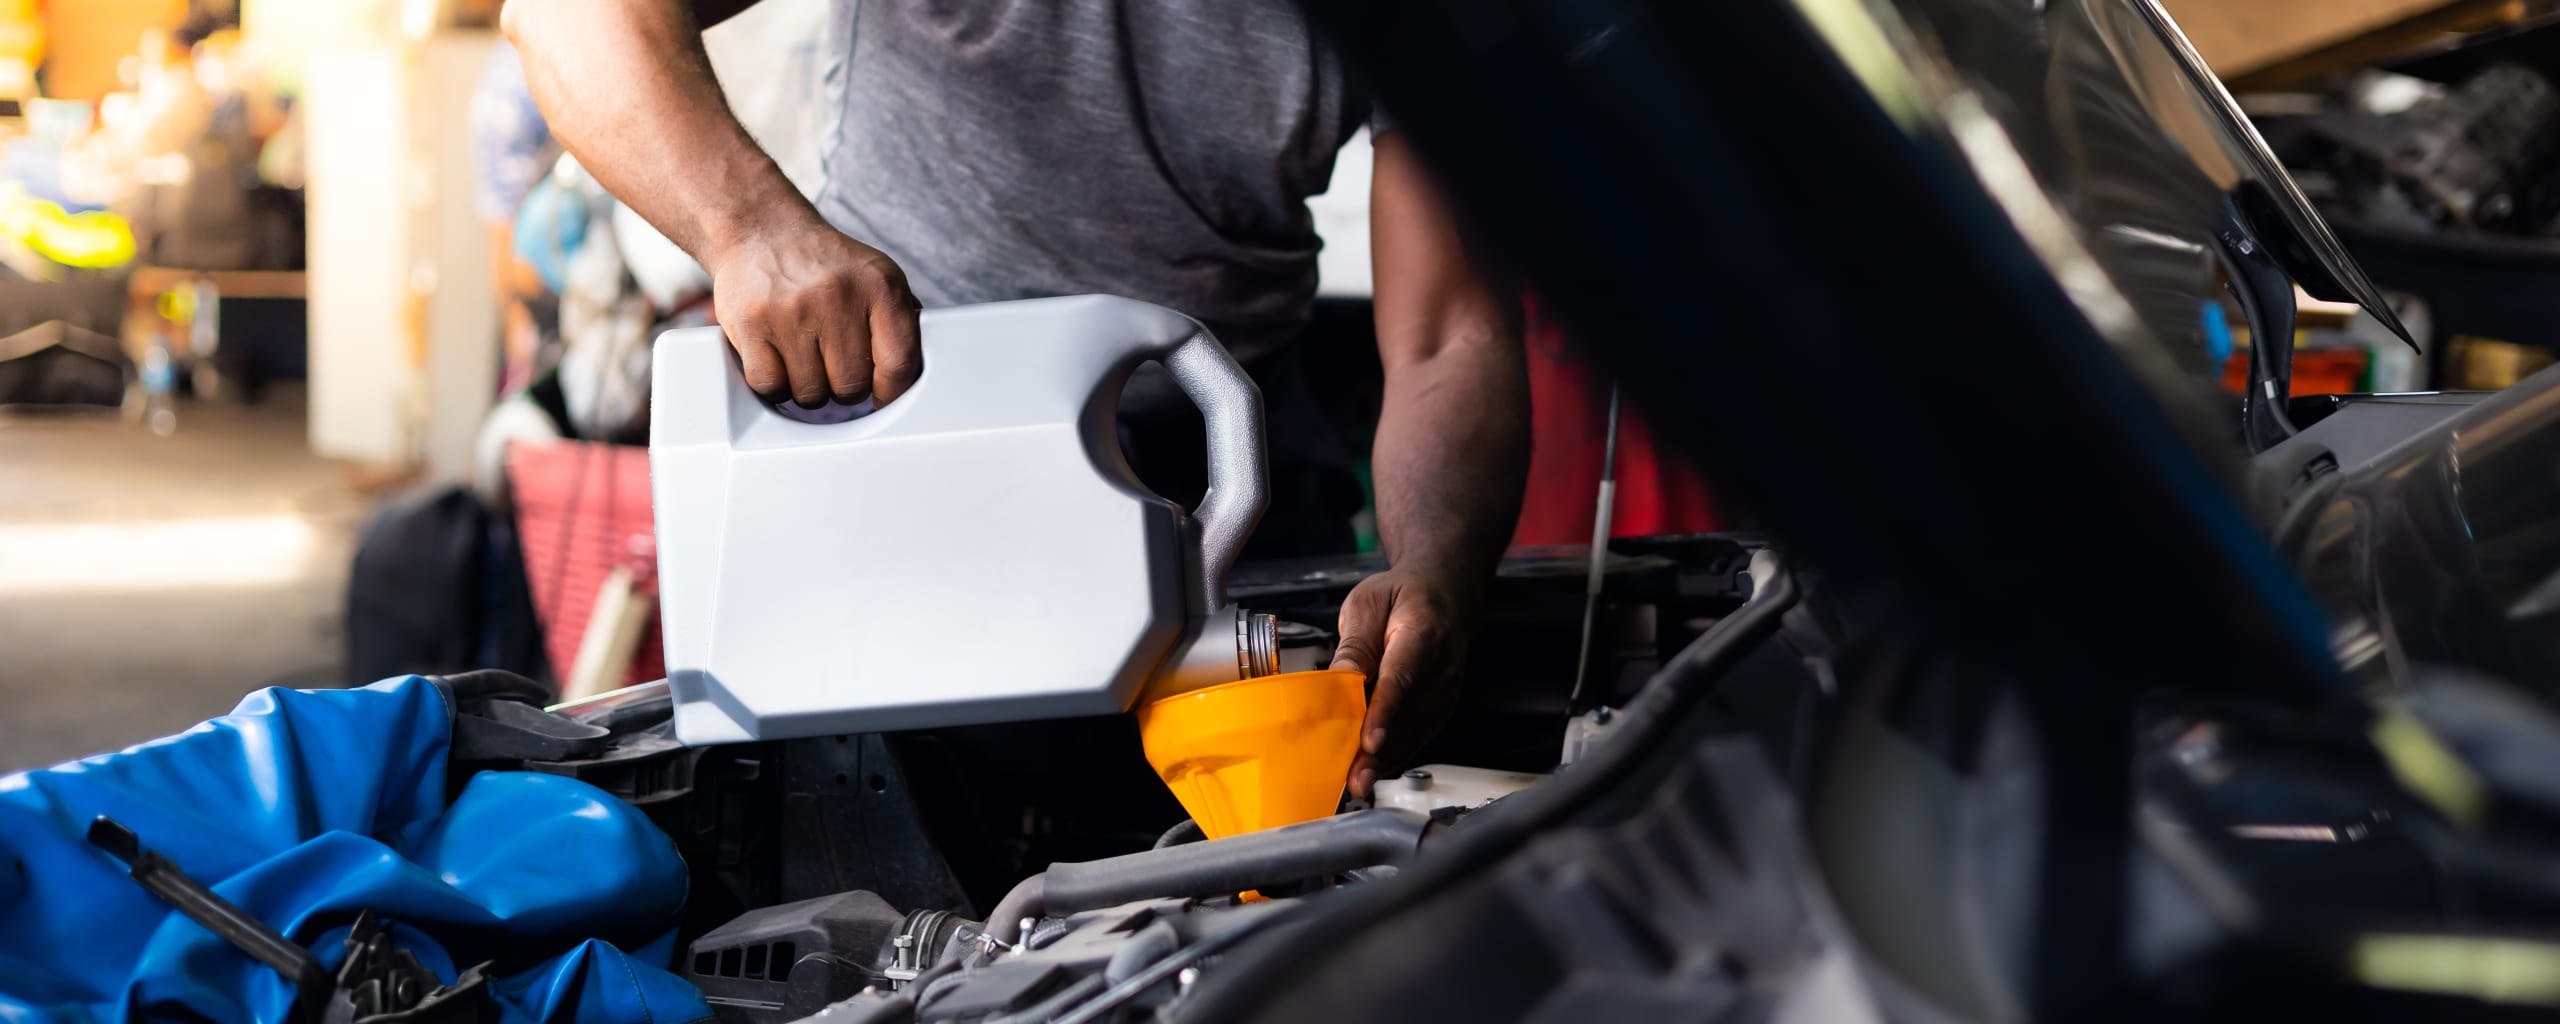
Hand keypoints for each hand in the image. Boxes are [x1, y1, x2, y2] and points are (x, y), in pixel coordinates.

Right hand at [705, 213, 922, 407]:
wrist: (759, 225)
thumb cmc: (821, 261)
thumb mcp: (875, 274)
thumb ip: (900, 320)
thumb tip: (913, 371)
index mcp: (878, 284)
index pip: (900, 363)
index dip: (892, 391)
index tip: (881, 396)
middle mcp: (836, 295)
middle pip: (851, 387)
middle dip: (843, 386)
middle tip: (832, 362)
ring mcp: (791, 310)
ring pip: (811, 395)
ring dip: (808, 387)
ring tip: (804, 354)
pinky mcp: (750, 324)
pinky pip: (770, 387)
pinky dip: (774, 384)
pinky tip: (778, 359)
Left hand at [1331, 567, 1472, 798]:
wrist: (1442, 597)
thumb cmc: (1403, 599)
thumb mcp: (1368, 604)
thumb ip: (1355, 645)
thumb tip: (1339, 681)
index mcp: (1423, 634)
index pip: (1401, 679)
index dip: (1384, 713)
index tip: (1369, 741)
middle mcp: (1442, 667)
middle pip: (1410, 716)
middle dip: (1382, 751)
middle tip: (1355, 778)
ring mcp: (1445, 691)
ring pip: (1415, 733)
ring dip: (1386, 761)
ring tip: (1358, 781)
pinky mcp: (1440, 708)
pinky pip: (1417, 736)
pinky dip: (1394, 755)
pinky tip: (1371, 769)